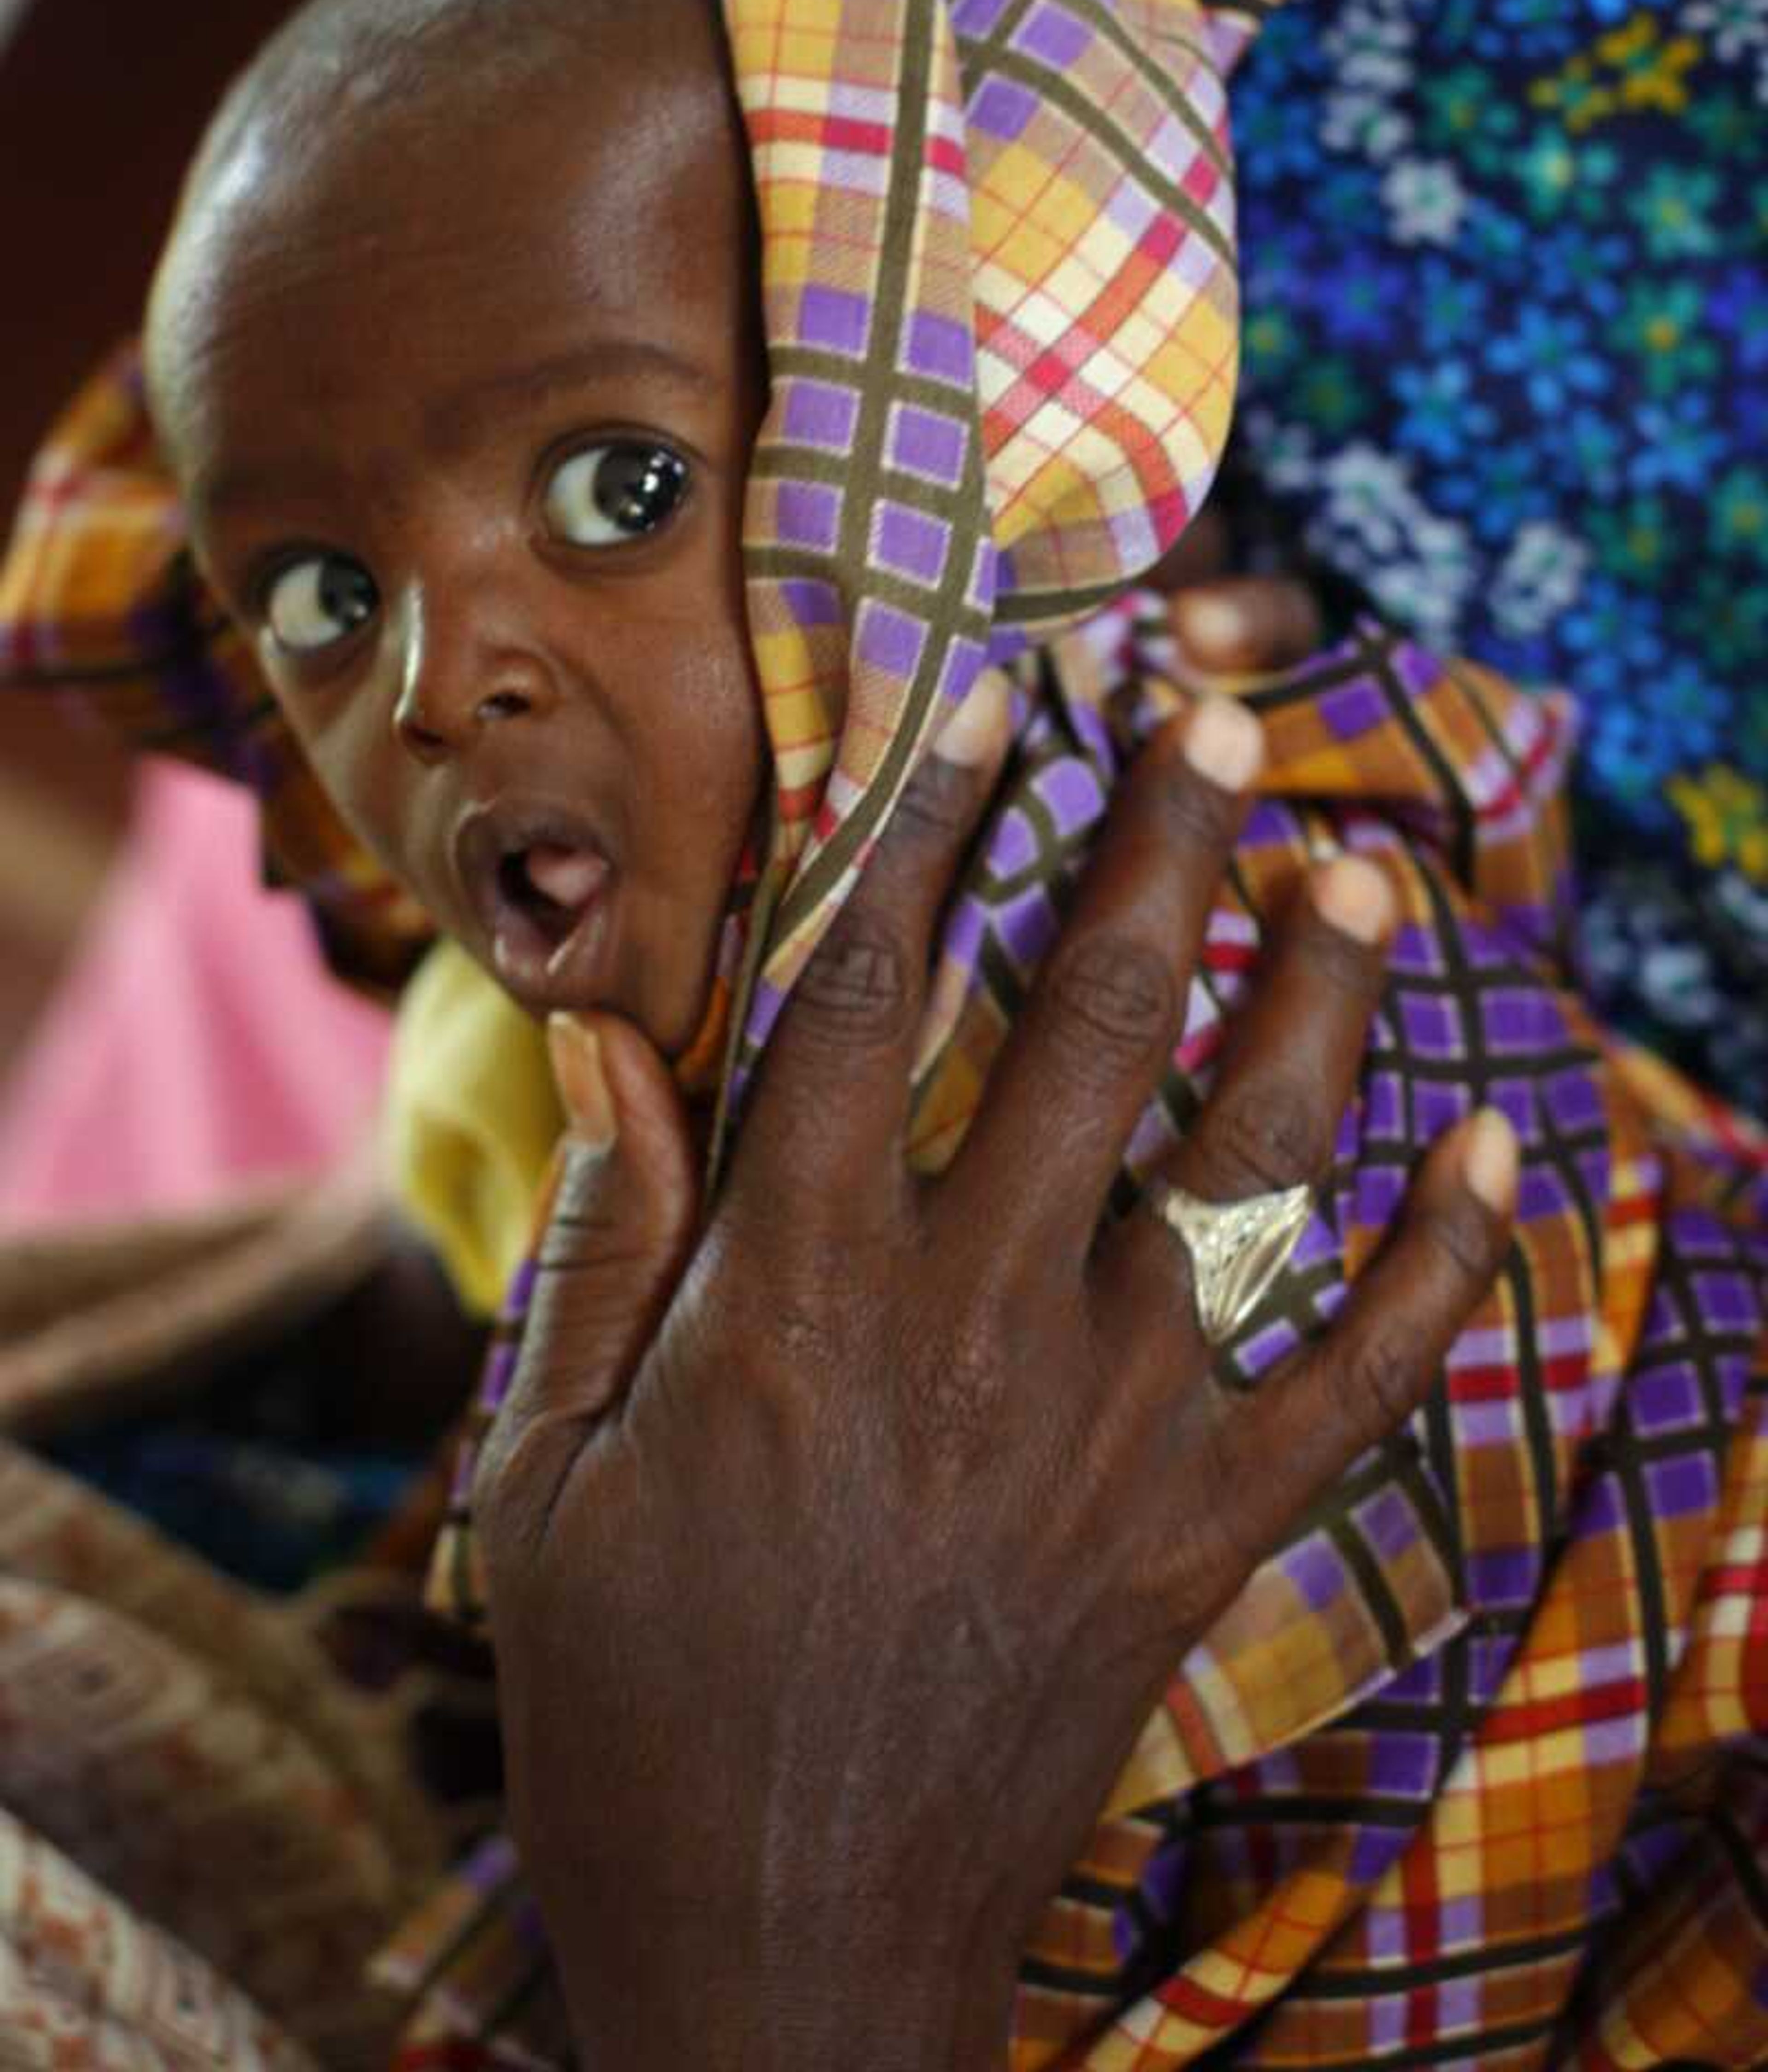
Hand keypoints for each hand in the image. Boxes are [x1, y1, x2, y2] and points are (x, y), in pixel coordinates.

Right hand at [474, 680, 1515, 2071]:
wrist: (783, 1964)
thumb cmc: (632, 1711)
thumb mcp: (551, 1477)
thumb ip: (607, 1244)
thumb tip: (613, 1043)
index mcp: (793, 1301)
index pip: (867, 995)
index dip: (923, 822)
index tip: (983, 693)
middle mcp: (969, 1332)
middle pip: (1087, 1030)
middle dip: (1154, 849)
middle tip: (1207, 712)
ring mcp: (1105, 1437)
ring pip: (1247, 1170)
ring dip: (1316, 1005)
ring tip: (1356, 872)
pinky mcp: (1195, 1542)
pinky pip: (1353, 1381)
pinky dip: (1444, 1265)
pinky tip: (1497, 1145)